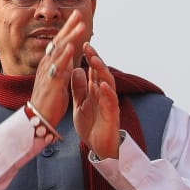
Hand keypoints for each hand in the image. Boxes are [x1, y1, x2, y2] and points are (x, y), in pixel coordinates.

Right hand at [29, 12, 88, 124]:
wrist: (39, 118)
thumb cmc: (50, 101)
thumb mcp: (59, 80)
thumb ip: (64, 67)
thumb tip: (70, 56)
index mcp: (50, 64)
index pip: (60, 43)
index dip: (68, 29)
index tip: (76, 17)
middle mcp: (47, 65)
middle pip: (59, 42)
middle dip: (69, 27)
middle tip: (77, 13)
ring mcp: (48, 72)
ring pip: (60, 51)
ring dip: (71, 37)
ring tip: (80, 25)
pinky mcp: (51, 82)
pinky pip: (58, 67)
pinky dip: (65, 55)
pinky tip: (71, 46)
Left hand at [72, 43, 121, 158]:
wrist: (98, 146)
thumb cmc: (91, 124)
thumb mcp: (80, 103)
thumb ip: (78, 87)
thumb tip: (77, 68)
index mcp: (95, 91)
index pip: (93, 70)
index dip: (88, 57)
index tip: (82, 43)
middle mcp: (104, 94)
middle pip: (101, 73)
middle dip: (95, 59)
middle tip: (88, 46)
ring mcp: (109, 104)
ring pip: (108, 84)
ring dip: (102, 72)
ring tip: (95, 61)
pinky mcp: (112, 116)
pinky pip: (111, 103)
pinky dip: (107, 93)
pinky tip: (102, 85)